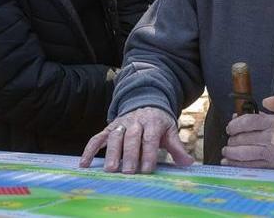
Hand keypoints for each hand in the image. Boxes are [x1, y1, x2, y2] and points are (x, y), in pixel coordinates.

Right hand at [79, 107, 193, 173]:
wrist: (146, 102)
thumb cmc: (159, 123)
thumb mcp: (170, 131)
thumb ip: (177, 147)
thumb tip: (189, 163)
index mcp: (152, 121)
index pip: (150, 137)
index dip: (148, 153)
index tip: (147, 170)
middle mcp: (135, 120)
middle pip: (131, 137)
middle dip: (130, 154)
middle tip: (129, 172)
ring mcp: (120, 123)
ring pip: (115, 136)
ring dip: (112, 152)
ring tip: (111, 169)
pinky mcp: (109, 127)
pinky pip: (98, 137)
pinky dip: (90, 149)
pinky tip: (84, 163)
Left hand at [221, 113, 273, 170]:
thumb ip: (259, 114)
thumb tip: (236, 116)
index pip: (249, 121)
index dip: (234, 124)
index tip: (229, 128)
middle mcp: (273, 139)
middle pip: (243, 138)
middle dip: (231, 140)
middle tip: (229, 141)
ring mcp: (272, 155)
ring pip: (243, 153)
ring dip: (230, 152)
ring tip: (226, 151)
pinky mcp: (271, 168)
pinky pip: (249, 166)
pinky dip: (235, 164)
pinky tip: (228, 162)